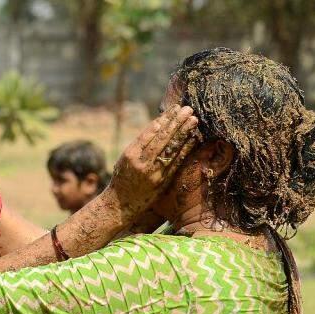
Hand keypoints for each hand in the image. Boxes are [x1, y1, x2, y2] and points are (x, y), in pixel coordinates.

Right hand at [106, 105, 198, 220]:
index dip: (163, 120)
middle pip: (162, 138)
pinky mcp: (162, 181)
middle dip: (176, 122)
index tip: (174, 108)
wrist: (121, 204)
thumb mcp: (125, 159)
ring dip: (183, 133)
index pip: (149, 132)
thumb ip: (140, 145)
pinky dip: (185, 149)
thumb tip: (158, 125)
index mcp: (130, 154)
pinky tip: (193, 139)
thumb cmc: (123, 178)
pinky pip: (176, 162)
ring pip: (171, 148)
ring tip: (193, 120)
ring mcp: (153, 172)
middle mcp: (141, 162)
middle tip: (188, 109)